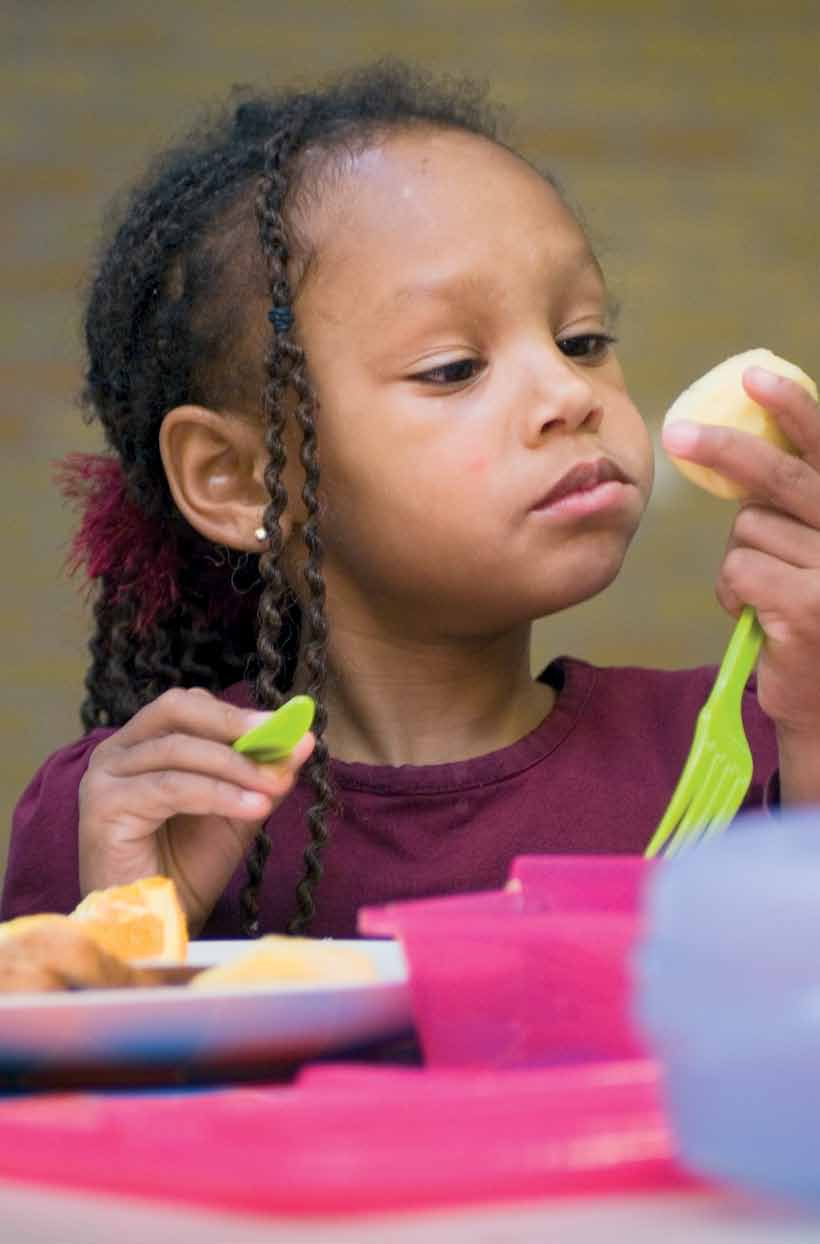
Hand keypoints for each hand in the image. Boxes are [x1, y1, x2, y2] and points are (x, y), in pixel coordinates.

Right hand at [78, 688, 314, 934]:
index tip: (289, 727)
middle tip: (283, 738)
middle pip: (177, 710)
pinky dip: (219, 794)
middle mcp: (117, 751)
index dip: (240, 713)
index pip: (191, 706)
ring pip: (179, 750)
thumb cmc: (188, 867)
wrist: (156, 925)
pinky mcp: (104, 807)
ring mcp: (105, 776)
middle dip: (235, 724)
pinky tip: (254, 808)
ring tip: (276, 786)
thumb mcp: (236, 811)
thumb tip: (302, 741)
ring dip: (236, 766)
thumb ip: (261, 775)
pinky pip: (172, 788)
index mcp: (143, 743)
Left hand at [662, 365, 819, 738]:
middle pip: (780, 478)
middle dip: (724, 451)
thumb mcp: (812, 553)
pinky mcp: (809, 606)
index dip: (793, 408)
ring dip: (739, 561)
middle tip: (677, 434)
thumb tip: (734, 453)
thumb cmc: (811, 621)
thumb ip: (792, 506)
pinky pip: (737, 571)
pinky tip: (756, 616)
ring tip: (765, 594)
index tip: (756, 375)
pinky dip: (731, 592)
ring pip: (747, 532)